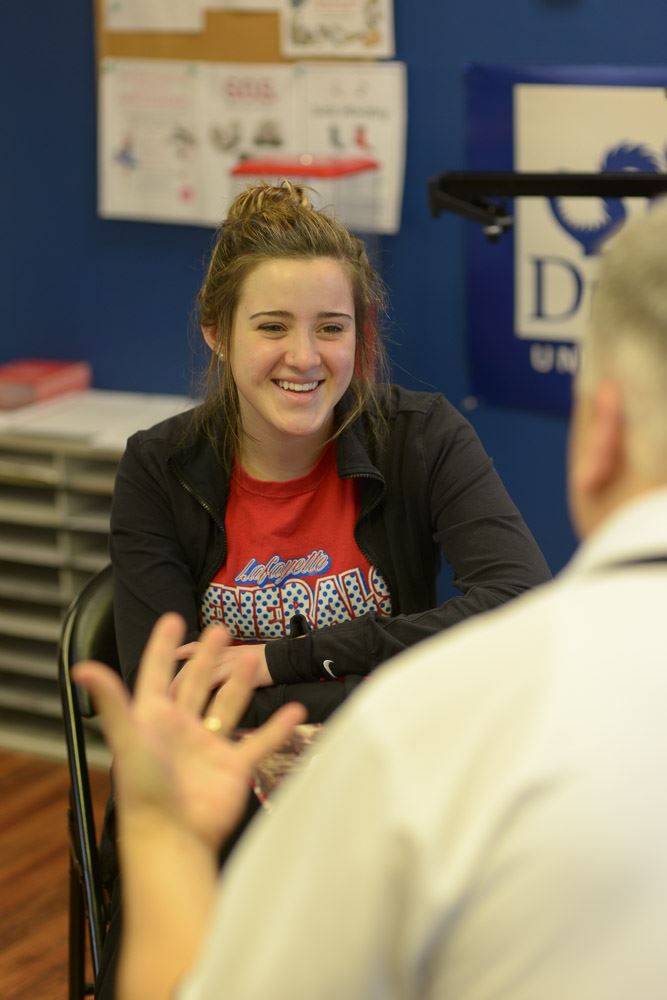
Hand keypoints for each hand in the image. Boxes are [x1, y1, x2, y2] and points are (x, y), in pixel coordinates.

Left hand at [72, 615, 304, 851]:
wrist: (173, 838)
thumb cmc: (144, 791)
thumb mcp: (129, 739)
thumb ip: (112, 702)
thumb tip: (81, 667)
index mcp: (154, 719)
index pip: (157, 674)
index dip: (163, 647)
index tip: (173, 619)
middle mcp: (181, 730)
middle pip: (197, 684)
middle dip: (207, 657)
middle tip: (220, 629)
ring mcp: (208, 748)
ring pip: (228, 707)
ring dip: (240, 684)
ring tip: (254, 658)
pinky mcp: (233, 768)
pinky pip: (258, 743)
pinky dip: (277, 728)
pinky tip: (295, 711)